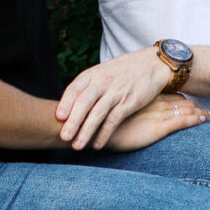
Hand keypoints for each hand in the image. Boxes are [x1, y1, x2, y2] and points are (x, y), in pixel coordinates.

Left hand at [56, 46, 175, 148]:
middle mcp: (103, 82)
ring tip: (77, 146)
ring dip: (86, 131)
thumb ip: (87, 85)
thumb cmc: (124, 70)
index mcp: (93, 74)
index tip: (58, 118)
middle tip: (63, 137)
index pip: (74, 89)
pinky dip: (104, 134)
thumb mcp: (103, 71)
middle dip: (72, 122)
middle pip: (83, 103)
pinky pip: (113, 120)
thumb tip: (68, 103)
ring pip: (97, 114)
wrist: (152, 64)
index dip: (65, 103)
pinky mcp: (129, 102)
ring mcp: (116, 92)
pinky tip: (97, 145)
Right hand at [105, 93, 209, 151]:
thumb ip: (122, 108)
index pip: (169, 95)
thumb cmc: (98, 121)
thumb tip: (126, 113)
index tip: (189, 101)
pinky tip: (204, 120)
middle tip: (207, 110)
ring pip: (186, 109)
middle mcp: (153, 103)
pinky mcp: (157, 127)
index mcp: (143, 97)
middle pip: (181, 100)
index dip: (182, 98)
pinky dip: (196, 119)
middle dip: (196, 105)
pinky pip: (182, 121)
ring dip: (200, 112)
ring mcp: (156, 114)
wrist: (91, 128)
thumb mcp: (112, 110)